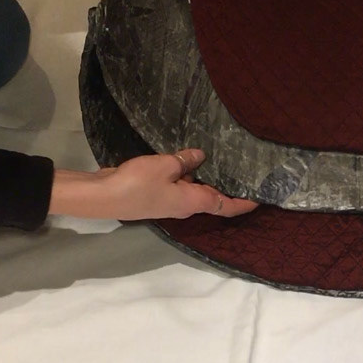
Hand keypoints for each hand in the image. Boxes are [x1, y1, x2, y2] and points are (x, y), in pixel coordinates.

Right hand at [49, 149, 258, 220]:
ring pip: (196, 188)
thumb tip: (200, 156)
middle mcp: (185, 204)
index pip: (226, 205)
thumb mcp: (165, 166)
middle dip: (230, 186)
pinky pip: (180, 183)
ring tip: (224, 158)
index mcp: (193, 202)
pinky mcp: (157, 192)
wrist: (102, 196)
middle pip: (213, 197)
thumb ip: (185, 161)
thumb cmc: (137, 183)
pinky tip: (191, 157)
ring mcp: (170, 200)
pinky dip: (189, 172)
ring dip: (208, 177)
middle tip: (247, 169)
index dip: (244, 203)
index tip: (261, 198)